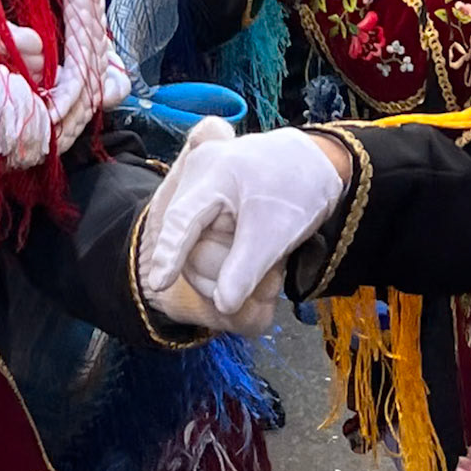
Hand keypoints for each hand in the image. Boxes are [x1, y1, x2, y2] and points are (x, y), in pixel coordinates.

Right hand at [138, 117, 349, 330]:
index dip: (171, 253)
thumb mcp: (276, 232)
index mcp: (212, 173)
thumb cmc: (297, 188)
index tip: (159, 283)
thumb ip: (246, 269)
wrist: (311, 166)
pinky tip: (255, 260)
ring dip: (226, 269)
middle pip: (190, 245)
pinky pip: (203, 244)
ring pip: (196, 251)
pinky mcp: (204, 206)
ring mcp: (197, 190)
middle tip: (271, 274)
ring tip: (270, 263)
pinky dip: (227, 262)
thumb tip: (223, 305)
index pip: (182, 220)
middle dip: (222, 268)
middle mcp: (196, 177)